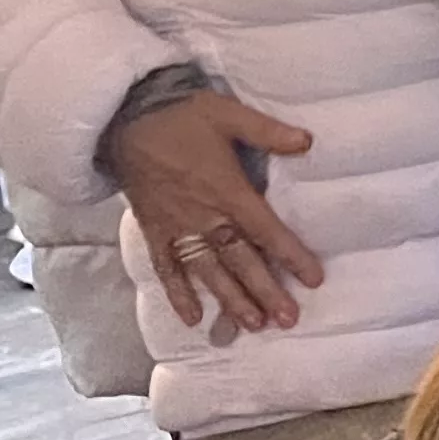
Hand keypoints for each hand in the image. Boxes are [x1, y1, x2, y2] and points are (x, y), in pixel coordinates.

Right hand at [113, 91, 322, 338]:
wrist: (125, 120)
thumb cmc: (182, 116)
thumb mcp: (229, 114)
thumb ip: (268, 131)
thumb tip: (308, 141)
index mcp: (226, 190)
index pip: (265, 230)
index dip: (290, 255)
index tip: (314, 279)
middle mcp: (202, 216)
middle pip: (239, 259)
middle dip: (264, 290)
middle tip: (287, 319)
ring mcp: (175, 227)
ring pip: (206, 271)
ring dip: (229, 299)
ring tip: (251, 325)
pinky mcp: (152, 231)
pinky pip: (165, 268)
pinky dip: (177, 294)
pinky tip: (191, 319)